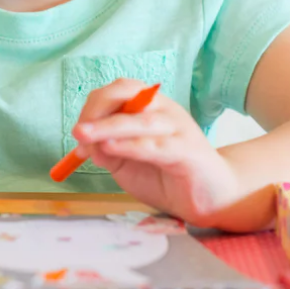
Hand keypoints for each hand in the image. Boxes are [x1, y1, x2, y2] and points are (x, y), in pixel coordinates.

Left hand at [71, 78, 240, 226]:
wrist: (212, 198)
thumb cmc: (166, 175)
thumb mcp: (127, 163)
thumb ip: (108, 152)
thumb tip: (85, 144)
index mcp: (150, 107)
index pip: (119, 90)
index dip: (94, 105)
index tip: (78, 131)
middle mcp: (165, 110)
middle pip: (129, 93)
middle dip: (98, 109)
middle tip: (78, 131)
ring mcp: (179, 129)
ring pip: (140, 120)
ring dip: (108, 126)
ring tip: (84, 136)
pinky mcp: (188, 152)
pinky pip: (156, 145)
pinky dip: (131, 145)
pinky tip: (111, 148)